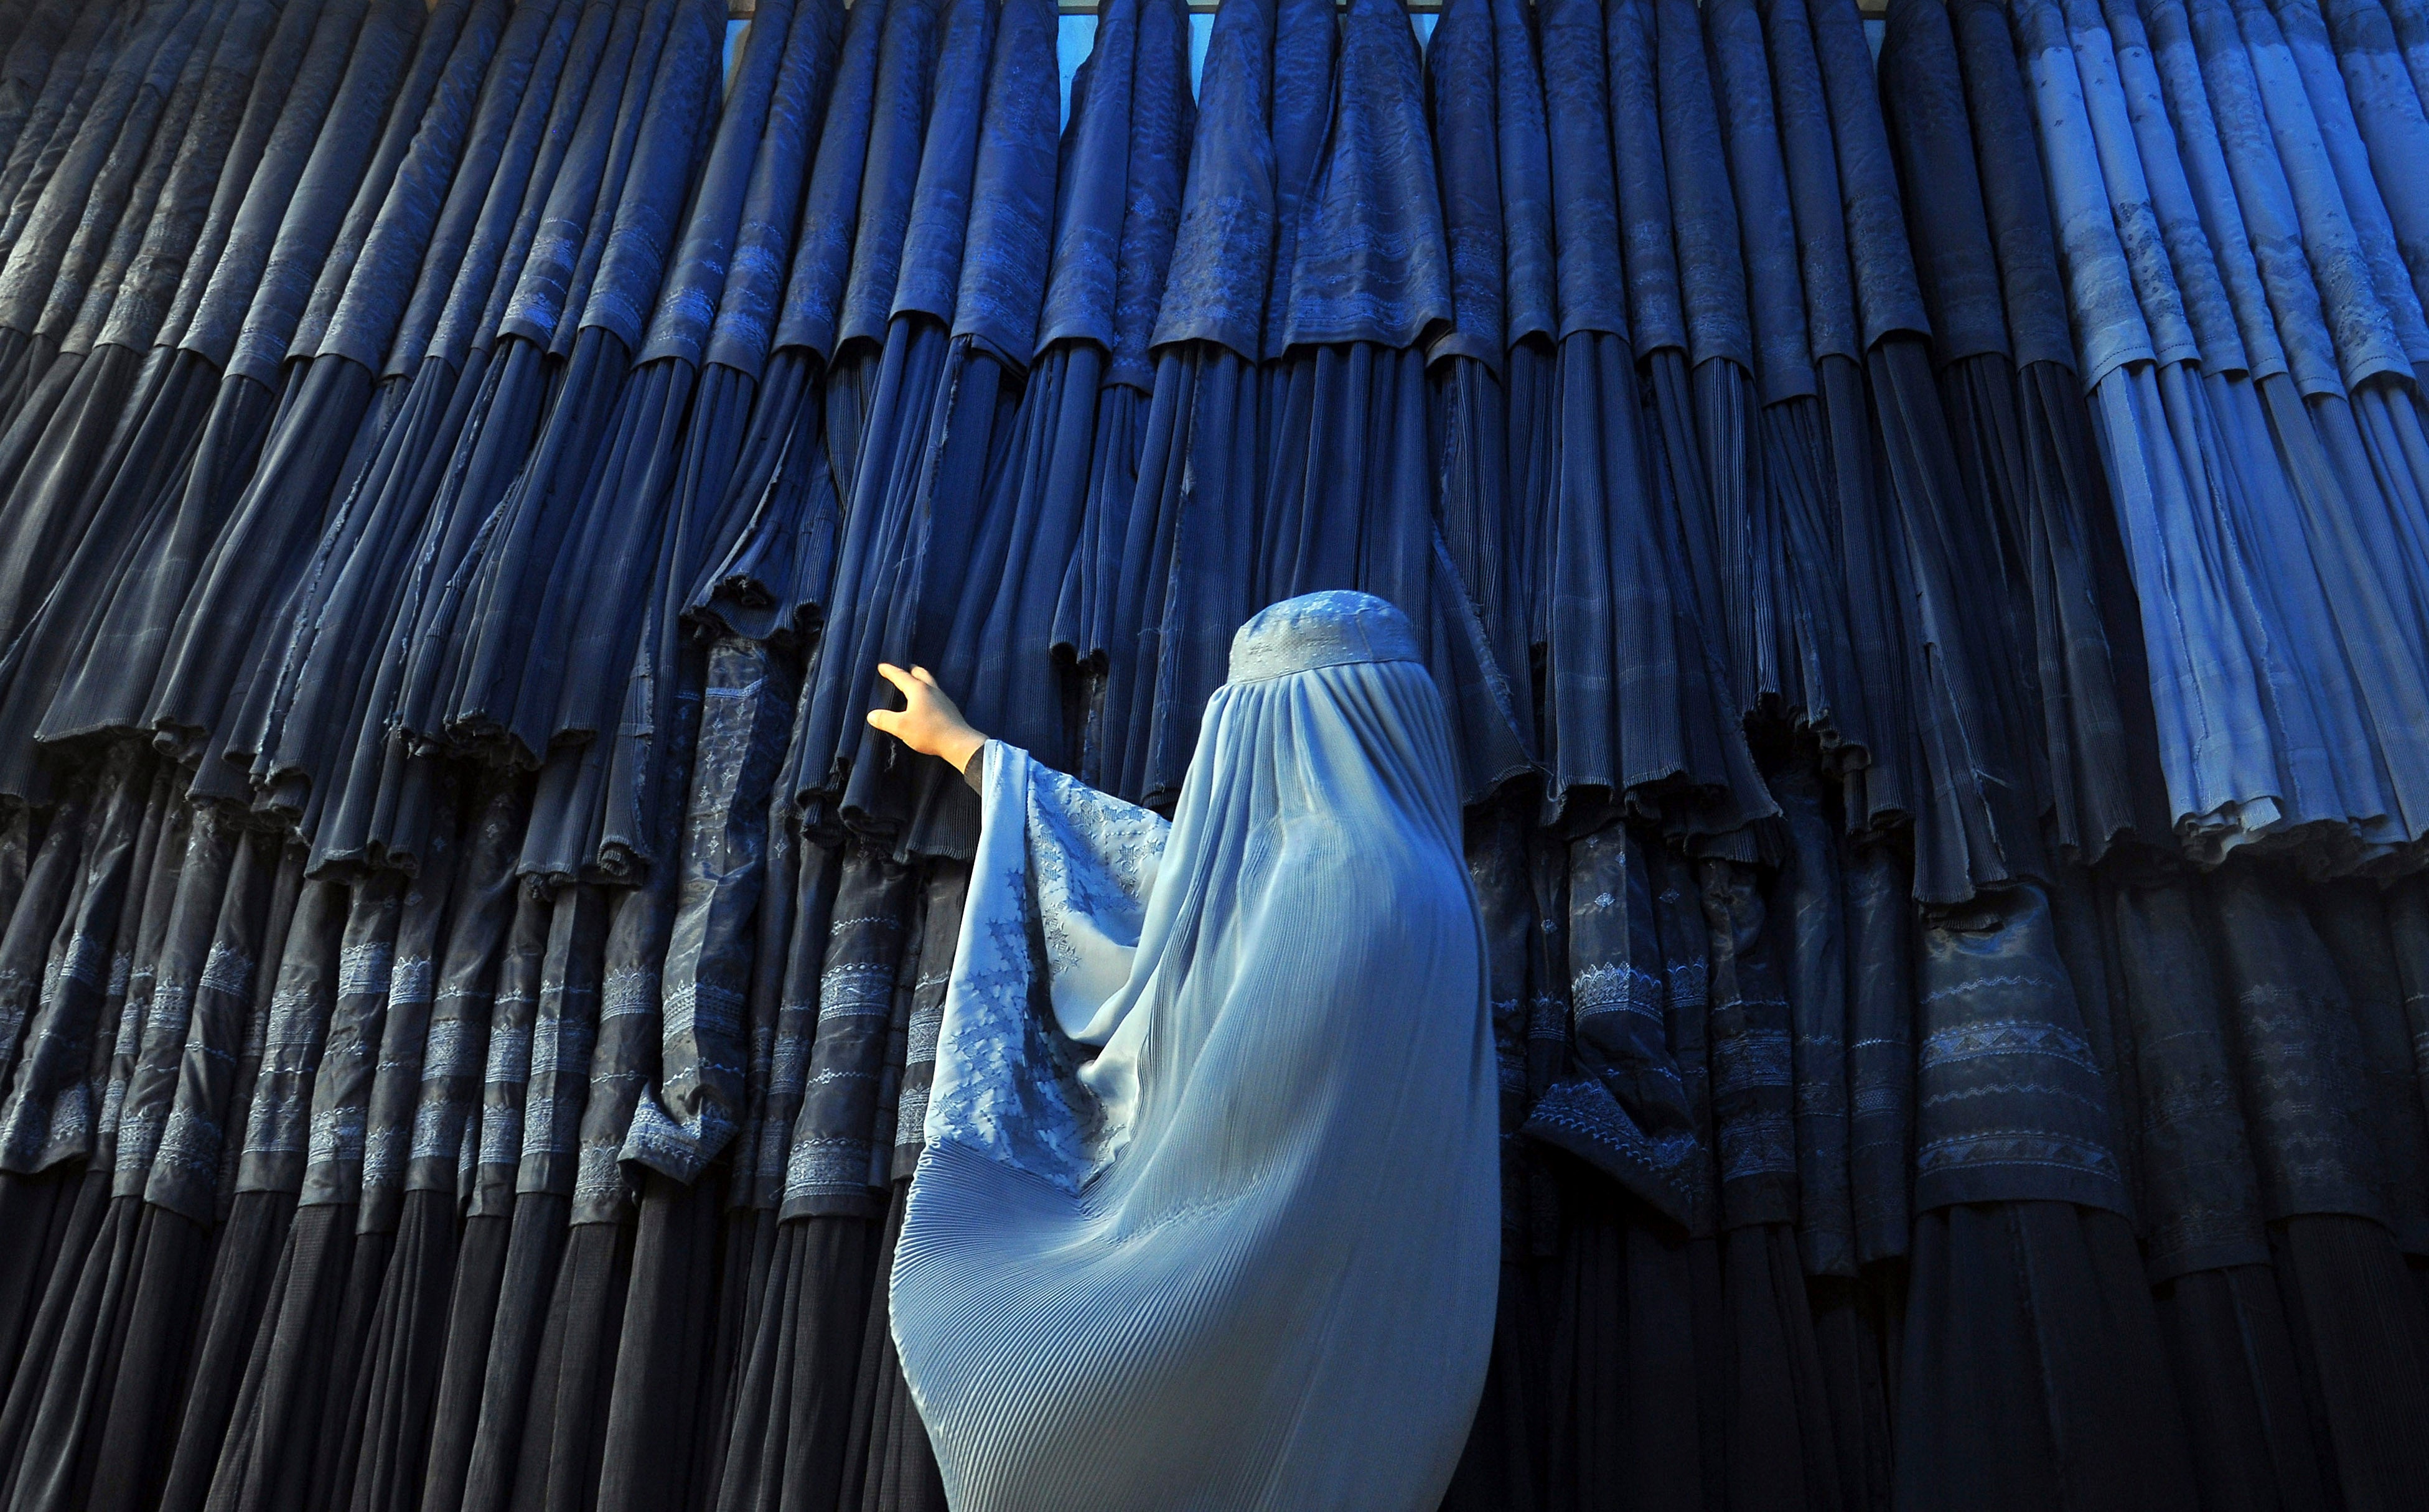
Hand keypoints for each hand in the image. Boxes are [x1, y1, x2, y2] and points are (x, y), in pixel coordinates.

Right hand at [866, 663, 985, 772]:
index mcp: (918, 689)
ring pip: (930, 684)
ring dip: (921, 681)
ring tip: (914, 685)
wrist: (958, 743)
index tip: (881, 666)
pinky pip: (936, 696)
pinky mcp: (950, 710)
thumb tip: (871, 715)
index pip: (901, 676)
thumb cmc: (929, 731)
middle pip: (921, 673)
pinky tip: (926, 704)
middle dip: (911, 670)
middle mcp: (932, 690)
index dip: (890, 671)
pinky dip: (928, 694)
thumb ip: (885, 719)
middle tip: (905, 668)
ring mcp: (943, 699)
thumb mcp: (901, 727)